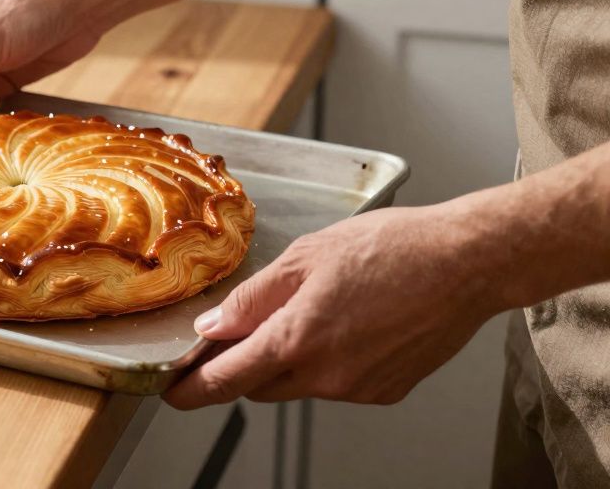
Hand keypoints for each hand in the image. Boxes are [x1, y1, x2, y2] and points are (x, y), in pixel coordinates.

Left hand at [163, 203, 502, 408]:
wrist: (466, 263)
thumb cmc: (391, 248)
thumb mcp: (306, 257)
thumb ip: (253, 298)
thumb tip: (212, 328)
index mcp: (296, 340)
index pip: (226, 380)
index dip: (193, 390)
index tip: (173, 392)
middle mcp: (326, 375)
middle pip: (260, 385)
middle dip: (242, 366)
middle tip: (238, 335)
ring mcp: (358, 388)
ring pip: (300, 384)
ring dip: (289, 359)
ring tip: (312, 309)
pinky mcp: (387, 390)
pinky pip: (338, 382)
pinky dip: (329, 360)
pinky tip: (348, 323)